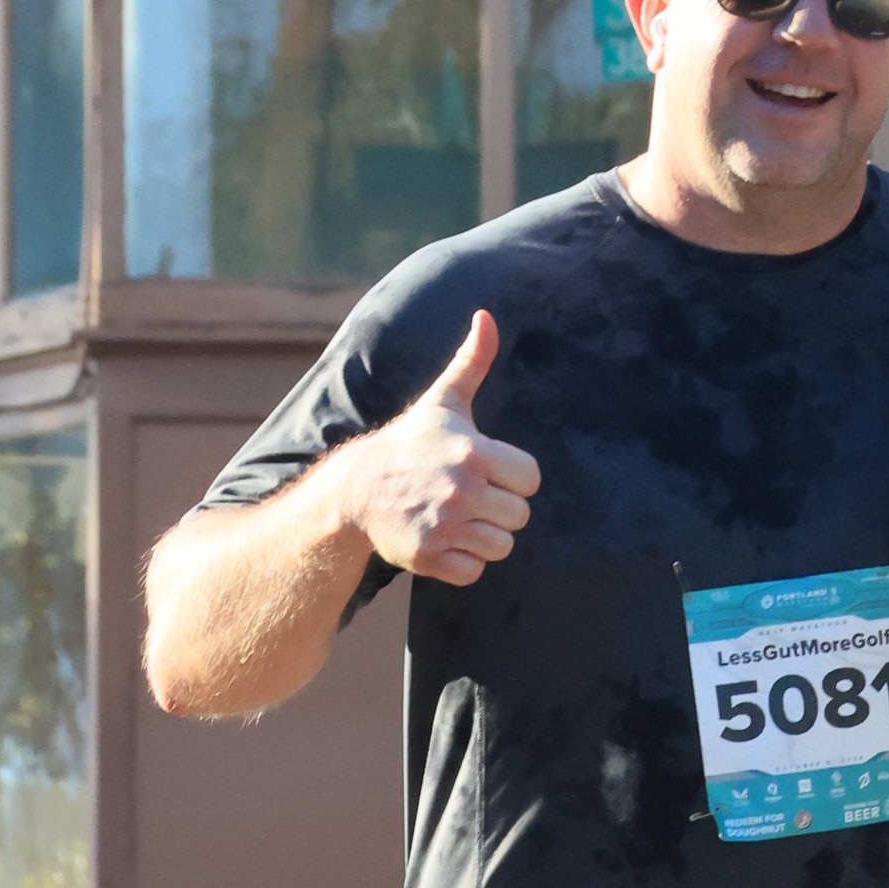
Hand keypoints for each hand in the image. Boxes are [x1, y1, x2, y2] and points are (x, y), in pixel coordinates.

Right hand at [342, 310, 540, 585]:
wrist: (357, 488)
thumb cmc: (411, 443)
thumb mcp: (444, 401)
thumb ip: (473, 361)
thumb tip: (487, 316)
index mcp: (474, 452)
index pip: (530, 479)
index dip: (512, 477)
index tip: (486, 470)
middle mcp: (461, 490)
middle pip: (519, 516)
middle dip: (498, 508)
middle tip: (468, 496)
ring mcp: (444, 526)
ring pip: (501, 547)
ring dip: (483, 536)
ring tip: (456, 516)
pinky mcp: (428, 557)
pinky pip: (474, 571)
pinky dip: (462, 561)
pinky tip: (442, 538)